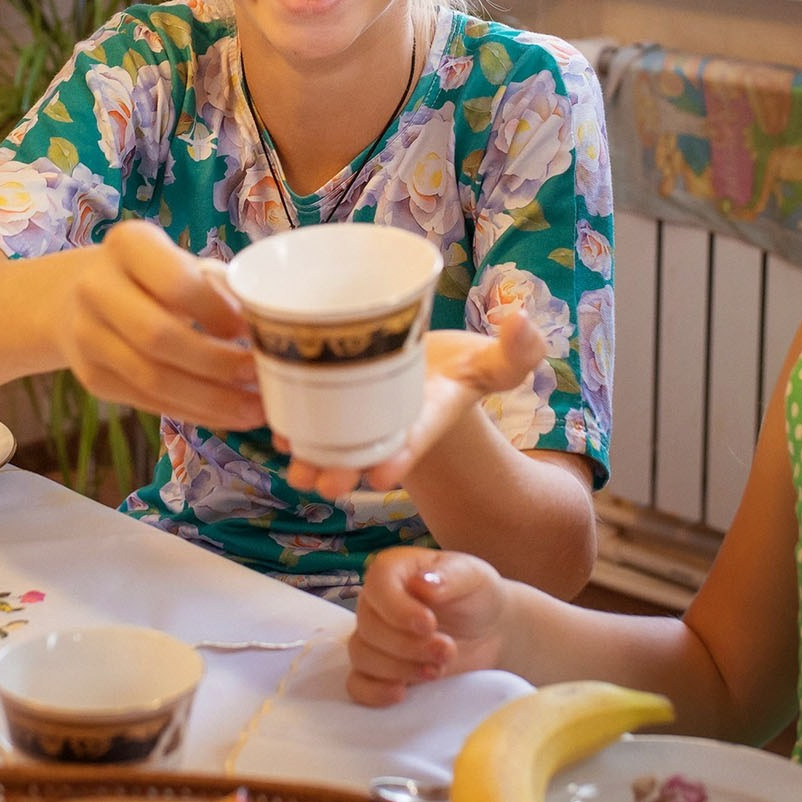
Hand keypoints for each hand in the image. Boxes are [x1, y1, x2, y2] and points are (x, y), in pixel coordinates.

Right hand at [49, 220, 261, 429]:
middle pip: (159, 337)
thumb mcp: (179, 262)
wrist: (73, 297)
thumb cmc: (150, 276)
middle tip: (260, 373)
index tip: (252, 328)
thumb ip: (216, 286)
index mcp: (127, 245)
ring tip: (255, 407)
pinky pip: (149, 403)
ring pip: (153, 379)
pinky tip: (229, 415)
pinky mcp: (92, 379)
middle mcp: (96, 288)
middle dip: (217, 362)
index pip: (174, 282)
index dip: (216, 310)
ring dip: (211, 400)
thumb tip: (265, 326)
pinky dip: (195, 412)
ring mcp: (87, 337)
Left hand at [283, 307, 544, 497]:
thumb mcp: (493, 361)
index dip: (401, 457)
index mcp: (429, 418)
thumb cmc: (459, 368)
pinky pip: (309, 419)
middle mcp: (391, 427)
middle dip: (343, 471)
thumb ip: (516, 352)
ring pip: (331, 445)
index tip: (382, 477)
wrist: (426, 371)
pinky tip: (277, 426)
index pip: (416, 440)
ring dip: (311, 458)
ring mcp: (360, 420)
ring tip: (295, 467)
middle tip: (324, 482)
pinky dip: (292, 422)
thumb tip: (524, 319)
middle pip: (365, 455)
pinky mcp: (334, 404)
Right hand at [347, 548, 507, 705]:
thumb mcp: (473, 576)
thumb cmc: (476, 596)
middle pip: (370, 627)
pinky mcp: (378, 671)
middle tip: (447, 650)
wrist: (488, 632)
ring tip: (438, 670)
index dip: (398, 609)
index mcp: (394, 571)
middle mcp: (376, 603)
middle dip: (409, 646)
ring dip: (400, 668)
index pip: (377, 584)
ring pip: (363, 656)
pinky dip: (374, 692)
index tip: (429, 625)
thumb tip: (421, 583)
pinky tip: (402, 692)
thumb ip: (450, 576)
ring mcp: (374, 638)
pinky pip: (357, 684)